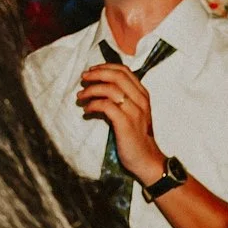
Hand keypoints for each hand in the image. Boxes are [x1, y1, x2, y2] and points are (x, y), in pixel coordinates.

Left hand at [77, 62, 161, 181]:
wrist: (146, 159)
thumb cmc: (136, 136)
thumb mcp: (133, 112)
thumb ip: (123, 98)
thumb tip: (99, 86)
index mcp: (143, 94)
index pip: (124, 70)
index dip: (105, 67)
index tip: (91, 71)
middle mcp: (140, 100)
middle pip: (116, 76)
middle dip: (96, 74)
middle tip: (83, 78)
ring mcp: (134, 111)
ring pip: (110, 89)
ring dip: (91, 90)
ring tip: (81, 96)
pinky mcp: (126, 123)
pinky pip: (106, 106)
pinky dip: (93, 105)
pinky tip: (87, 111)